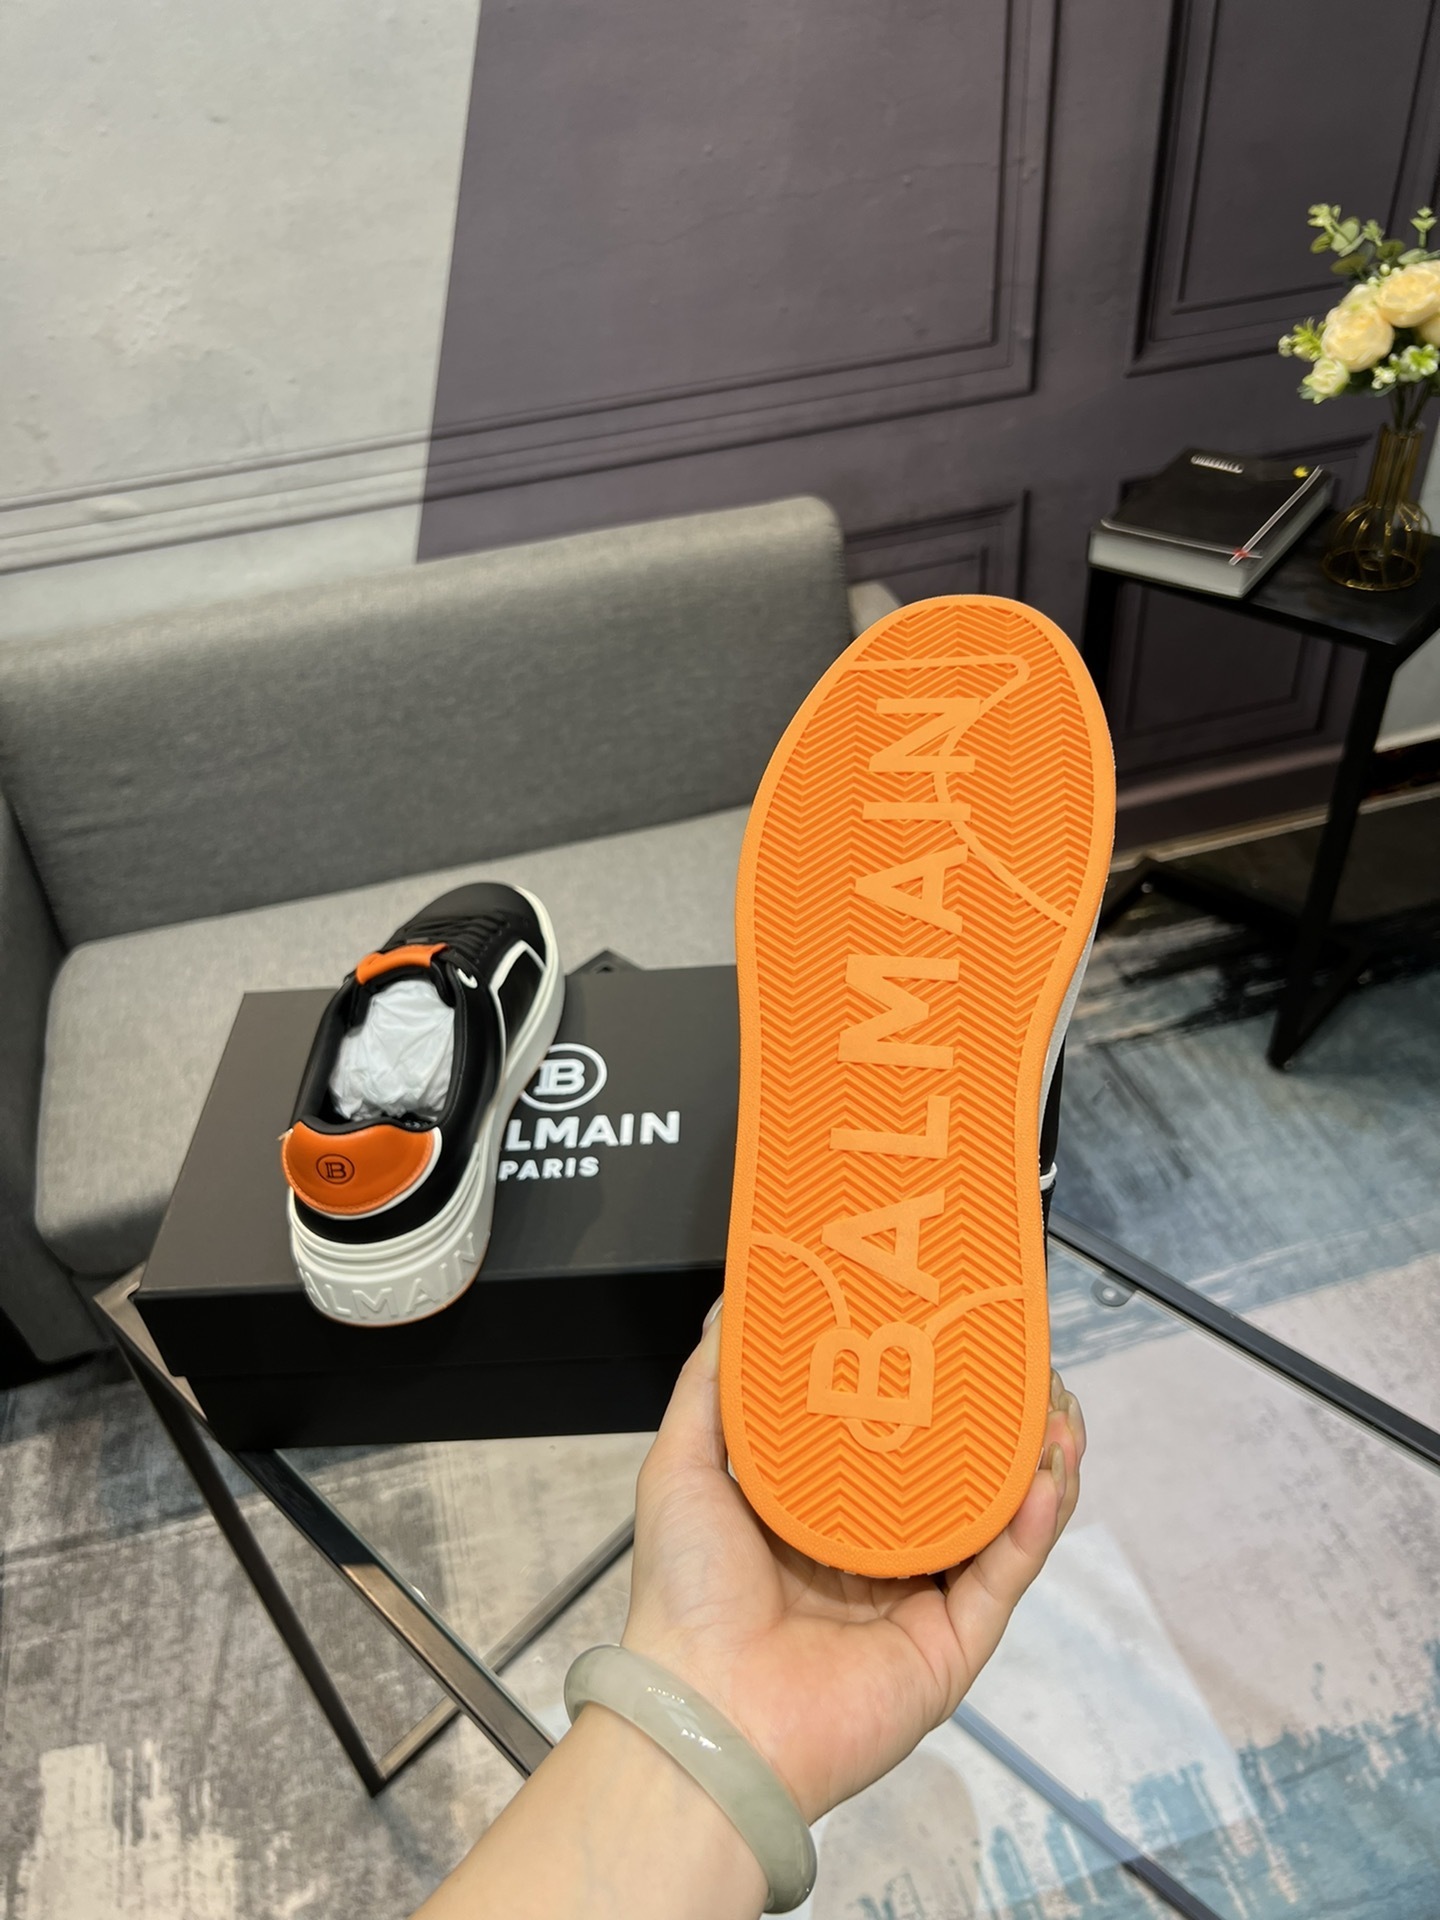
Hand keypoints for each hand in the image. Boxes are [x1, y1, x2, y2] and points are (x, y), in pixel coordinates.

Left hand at [623, 1303, 1083, 1822]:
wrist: (707, 1713)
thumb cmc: (686, 1596)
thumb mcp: (684, 1467)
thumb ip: (713, 1385)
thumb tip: (736, 1304)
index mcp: (820, 1515)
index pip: (893, 1439)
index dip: (930, 1388)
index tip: (957, 1332)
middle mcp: (875, 1556)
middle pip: (959, 1477)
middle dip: (1001, 1422)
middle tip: (1027, 1371)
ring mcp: (918, 1602)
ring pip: (998, 1523)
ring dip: (1037, 1466)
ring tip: (1057, 1413)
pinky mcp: (949, 1648)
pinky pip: (1003, 1578)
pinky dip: (1032, 1528)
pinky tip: (1046, 1479)